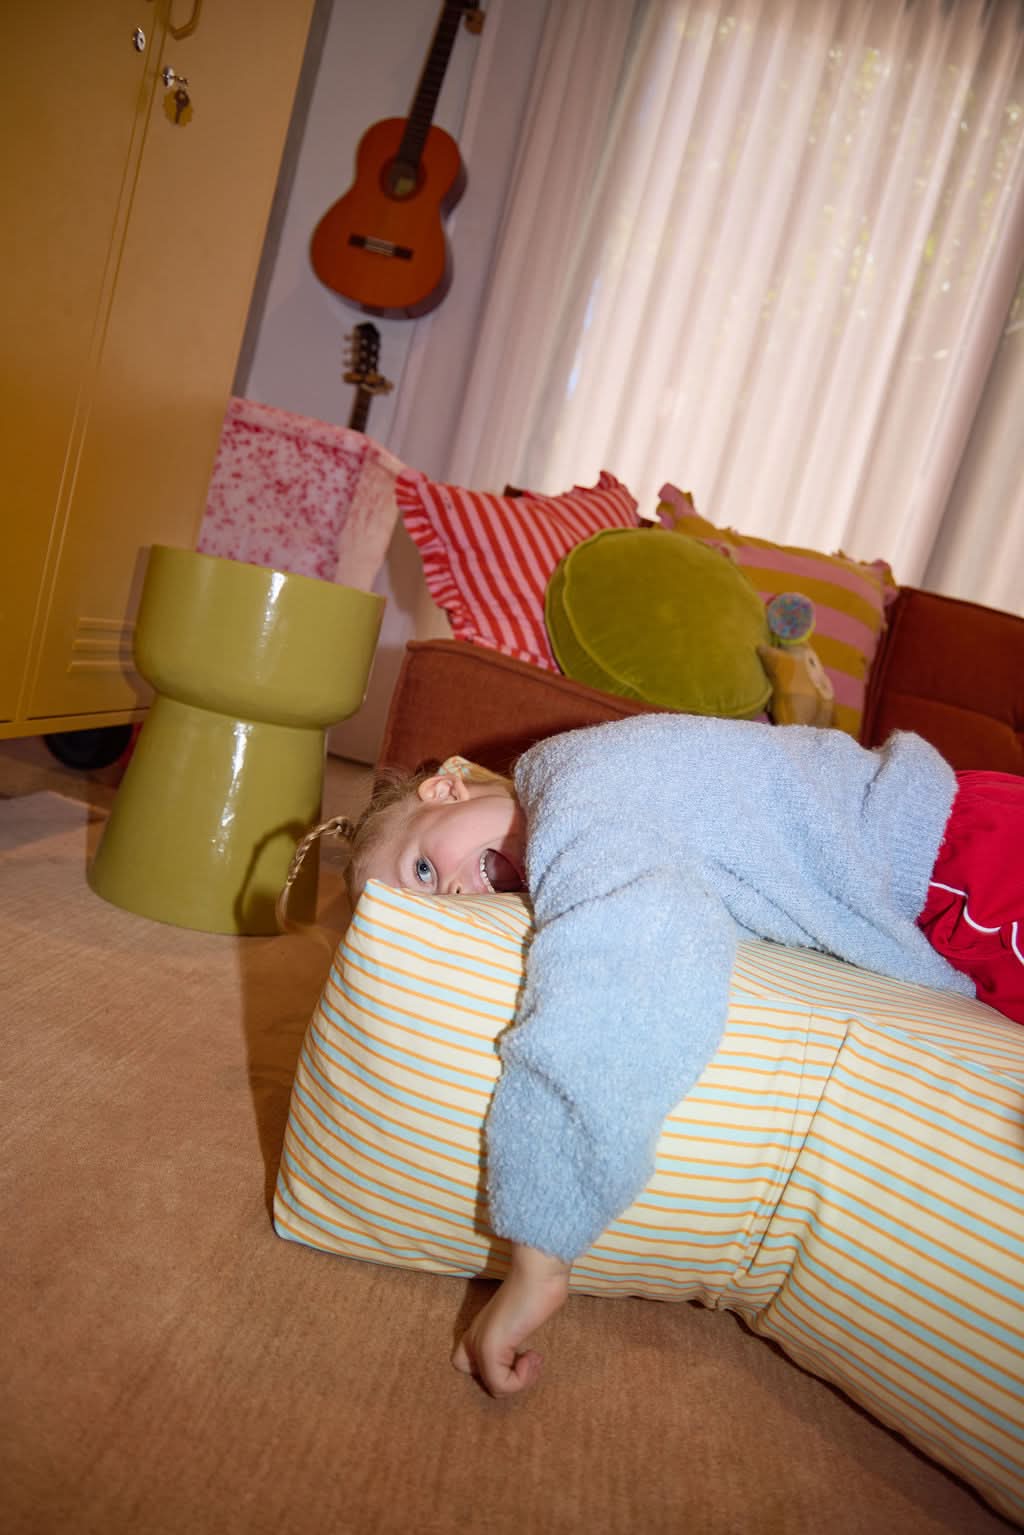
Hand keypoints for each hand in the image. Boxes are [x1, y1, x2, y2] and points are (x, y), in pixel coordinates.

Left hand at [453, 1244, 570, 1396]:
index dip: (496, 1366)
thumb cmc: (539, 1287)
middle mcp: (476, 1336)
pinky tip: (533, 1354)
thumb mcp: (527, 1315)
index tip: (523, 1354)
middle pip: (474, 1375)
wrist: (538, 1273)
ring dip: (521, 1380)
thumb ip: (520, 1331)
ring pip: (493, 1387)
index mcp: (482, 1326)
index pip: (466, 1360)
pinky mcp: (488, 1349)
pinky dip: (522, 1379)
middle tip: (527, 1360)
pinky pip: (500, 1385)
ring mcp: (480, 1344)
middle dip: (507, 1377)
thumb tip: (529, 1350)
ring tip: (533, 1357)